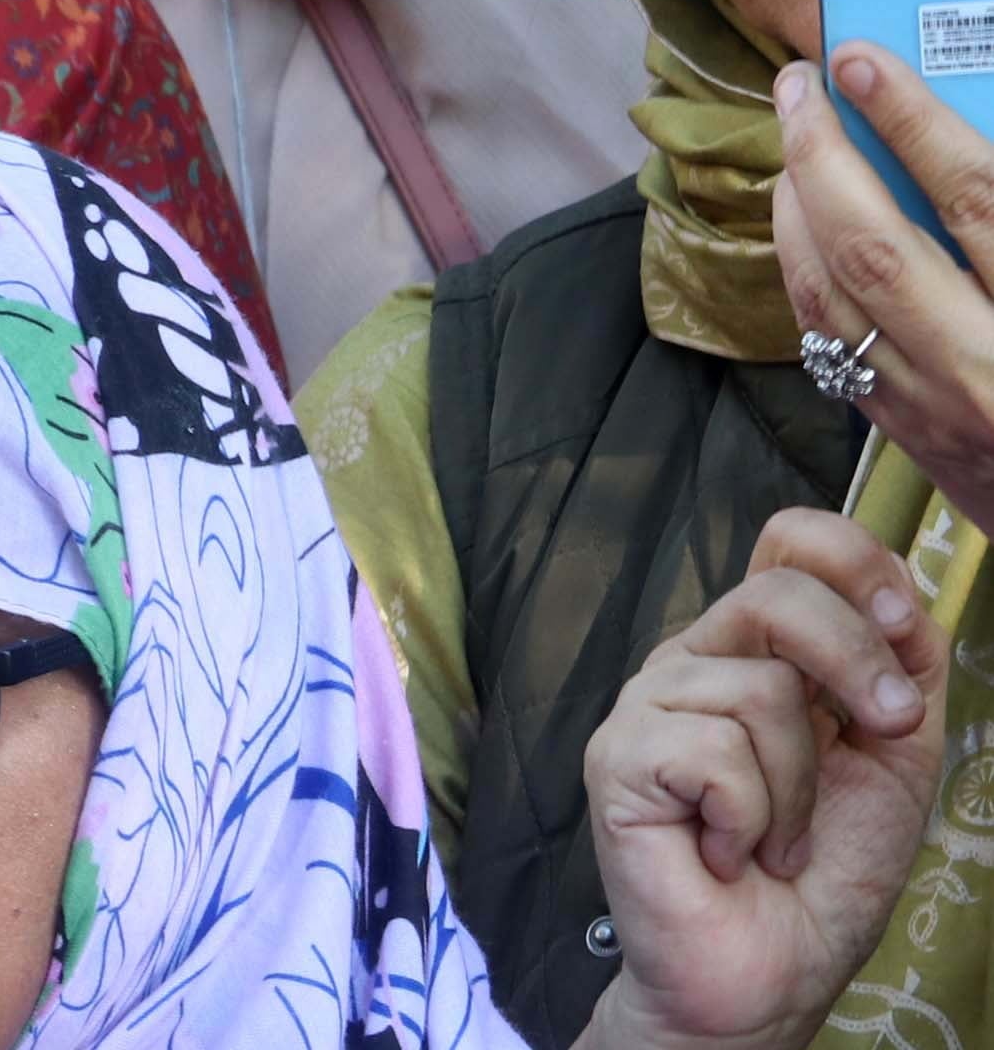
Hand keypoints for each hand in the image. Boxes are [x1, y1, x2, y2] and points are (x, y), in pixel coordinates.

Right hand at [581, 509, 946, 1049]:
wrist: (769, 972)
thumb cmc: (824, 873)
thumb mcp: (894, 760)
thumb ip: (899, 673)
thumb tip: (901, 602)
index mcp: (763, 650)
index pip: (789, 543)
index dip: (850, 558)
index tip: (899, 621)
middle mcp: (699, 660)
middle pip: (777, 592)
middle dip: (855, 662)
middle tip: (884, 734)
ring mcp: (649, 703)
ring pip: (760, 691)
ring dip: (800, 791)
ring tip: (774, 840)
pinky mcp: (615, 754)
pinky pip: (716, 752)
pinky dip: (750, 819)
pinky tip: (724, 851)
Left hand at [772, 45, 993, 526]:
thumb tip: (973, 107)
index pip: (980, 198)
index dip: (914, 121)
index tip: (861, 60)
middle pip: (877, 243)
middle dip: (823, 150)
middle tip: (800, 80)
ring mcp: (944, 407)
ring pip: (831, 291)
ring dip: (797, 203)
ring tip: (796, 136)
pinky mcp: (910, 433)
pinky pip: (827, 339)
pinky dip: (803, 265)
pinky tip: (804, 217)